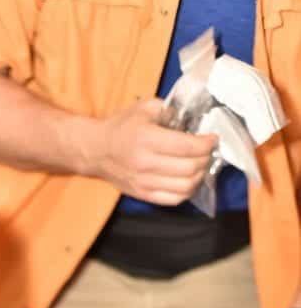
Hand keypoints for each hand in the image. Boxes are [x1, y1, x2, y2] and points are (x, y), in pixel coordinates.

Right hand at [91, 99, 216, 204]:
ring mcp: (144, 182)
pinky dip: (187, 191)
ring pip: (185, 187)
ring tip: (200, 166)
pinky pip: (173, 200)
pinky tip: (189, 180)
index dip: (206, 144)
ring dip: (200, 176)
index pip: (187, 146)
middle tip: (207, 151)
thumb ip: (169, 110)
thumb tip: (190, 121)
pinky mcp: (143, 194)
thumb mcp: (144, 108)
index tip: (212, 138)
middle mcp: (146, 163)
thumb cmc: (121, 127)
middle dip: (205, 158)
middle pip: (190, 168)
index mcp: (147, 139)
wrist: (96, 150)